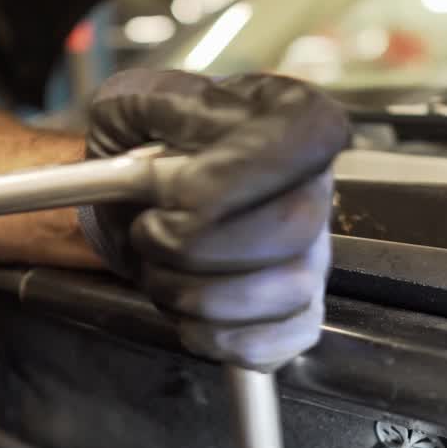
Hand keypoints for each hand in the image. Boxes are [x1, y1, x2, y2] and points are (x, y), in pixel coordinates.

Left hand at [81, 69, 348, 370]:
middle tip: (148, 234)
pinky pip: (277, 341)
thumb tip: (182, 138)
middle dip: (197, 243)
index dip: (228, 176)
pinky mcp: (298, 314)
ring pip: (285, 291)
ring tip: (160, 272)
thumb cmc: (141, 155)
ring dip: (196, 293)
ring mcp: (313, 255)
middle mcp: (315, 185)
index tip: (167, 190)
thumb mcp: (131, 106)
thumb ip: (154, 107)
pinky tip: (186, 311)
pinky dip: (215, 336)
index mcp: (289, 117)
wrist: (137, 207)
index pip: (301, 141)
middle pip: (293, 225)